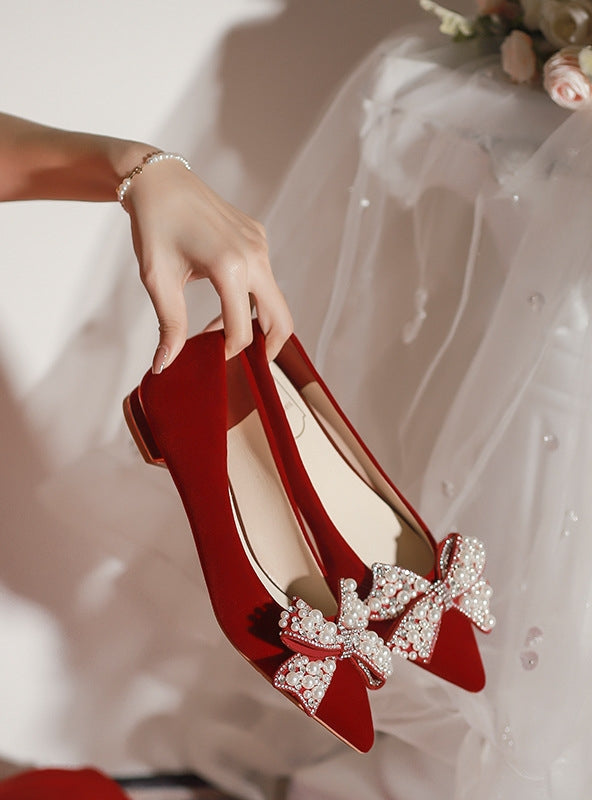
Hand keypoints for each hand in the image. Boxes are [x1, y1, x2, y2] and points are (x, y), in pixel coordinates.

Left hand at [125, 158, 292, 372]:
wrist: (160, 181)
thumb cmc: (154, 226)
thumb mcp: (158, 279)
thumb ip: (169, 325)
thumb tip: (165, 365)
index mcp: (230, 267)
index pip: (242, 330)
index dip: (228, 353)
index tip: (210, 360)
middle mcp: (254, 256)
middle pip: (281, 319)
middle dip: (268, 348)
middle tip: (246, 364)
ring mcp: (260, 245)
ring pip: (274, 300)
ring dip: (254, 322)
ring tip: (220, 330)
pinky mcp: (258, 238)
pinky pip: (265, 278)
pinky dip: (250, 298)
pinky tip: (222, 299)